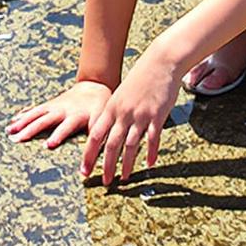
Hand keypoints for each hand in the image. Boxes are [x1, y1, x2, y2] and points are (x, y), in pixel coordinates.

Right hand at [7, 81, 109, 150]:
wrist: (94, 86)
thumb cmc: (99, 108)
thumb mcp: (102, 120)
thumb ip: (97, 136)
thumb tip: (98, 157)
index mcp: (76, 116)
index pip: (66, 127)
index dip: (58, 136)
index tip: (48, 145)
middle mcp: (62, 110)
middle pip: (44, 121)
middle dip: (31, 130)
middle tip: (18, 139)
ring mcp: (53, 106)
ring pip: (35, 114)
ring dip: (22, 122)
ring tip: (9, 131)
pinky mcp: (49, 104)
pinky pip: (34, 110)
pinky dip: (23, 115)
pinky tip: (13, 121)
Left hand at [80, 57, 178, 186]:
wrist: (160, 62)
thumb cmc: (140, 78)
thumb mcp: (120, 94)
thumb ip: (113, 112)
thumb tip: (104, 129)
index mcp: (111, 108)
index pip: (94, 136)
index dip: (88, 155)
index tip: (84, 170)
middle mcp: (123, 113)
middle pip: (110, 145)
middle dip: (106, 166)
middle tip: (104, 182)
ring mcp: (140, 115)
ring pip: (130, 145)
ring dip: (126, 164)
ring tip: (124, 178)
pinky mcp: (157, 116)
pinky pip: (152, 139)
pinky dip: (150, 153)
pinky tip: (149, 164)